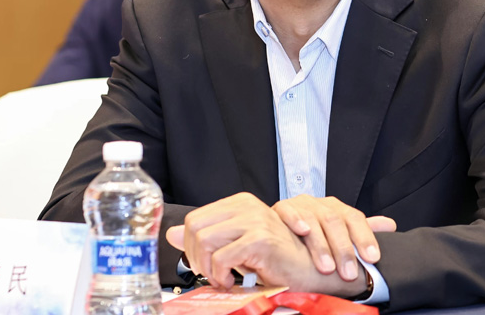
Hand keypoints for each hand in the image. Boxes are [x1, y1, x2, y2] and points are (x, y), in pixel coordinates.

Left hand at [164, 192, 368, 296]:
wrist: (312, 267)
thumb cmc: (277, 258)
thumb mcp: (237, 245)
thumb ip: (207, 237)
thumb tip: (172, 233)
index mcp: (239, 203)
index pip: (195, 219)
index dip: (191, 246)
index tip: (203, 264)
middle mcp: (246, 205)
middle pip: (195, 228)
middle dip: (196, 258)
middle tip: (211, 275)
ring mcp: (254, 220)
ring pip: (205, 242)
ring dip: (209, 268)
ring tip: (223, 278)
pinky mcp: (260, 239)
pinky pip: (223, 257)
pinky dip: (222, 275)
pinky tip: (234, 281)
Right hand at [272, 194, 395, 280]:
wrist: (281, 226)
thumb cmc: (315, 233)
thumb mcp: (340, 232)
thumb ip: (363, 230)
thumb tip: (391, 225)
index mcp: (336, 208)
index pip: (355, 219)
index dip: (365, 237)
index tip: (373, 258)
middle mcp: (320, 204)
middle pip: (335, 221)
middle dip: (343, 249)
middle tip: (348, 273)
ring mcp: (300, 205)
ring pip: (314, 220)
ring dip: (321, 244)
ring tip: (327, 267)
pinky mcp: (281, 208)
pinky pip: (288, 211)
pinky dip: (296, 219)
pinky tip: (302, 231)